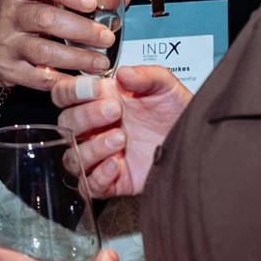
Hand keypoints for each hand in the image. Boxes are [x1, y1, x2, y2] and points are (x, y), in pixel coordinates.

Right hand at [0, 0, 121, 90]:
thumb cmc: (24, 14)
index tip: (91, 2)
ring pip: (44, 52)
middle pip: (45, 19)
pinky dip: (64, 80)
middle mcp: (10, 14)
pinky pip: (39, 78)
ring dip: (77, 58)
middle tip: (106, 37)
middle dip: (81, 29)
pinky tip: (83, 81)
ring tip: (101, 62)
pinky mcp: (7, 70)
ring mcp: (6, 43)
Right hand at [50, 65, 191, 197]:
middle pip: (66, 125)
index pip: (65, 94)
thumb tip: (124, 74)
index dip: (72, 91)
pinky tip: (116, 164)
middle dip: (87, 116)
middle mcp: (96, 128)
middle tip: (115, 110)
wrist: (195, 140)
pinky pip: (89, 186)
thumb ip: (146, 75)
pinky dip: (98, 177)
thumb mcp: (166, 86)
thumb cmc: (175, 112)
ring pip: (72, 157)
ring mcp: (102, 155)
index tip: (95, 89)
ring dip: (92, 148)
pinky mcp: (113, 181)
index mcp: (100, 100)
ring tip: (121, 138)